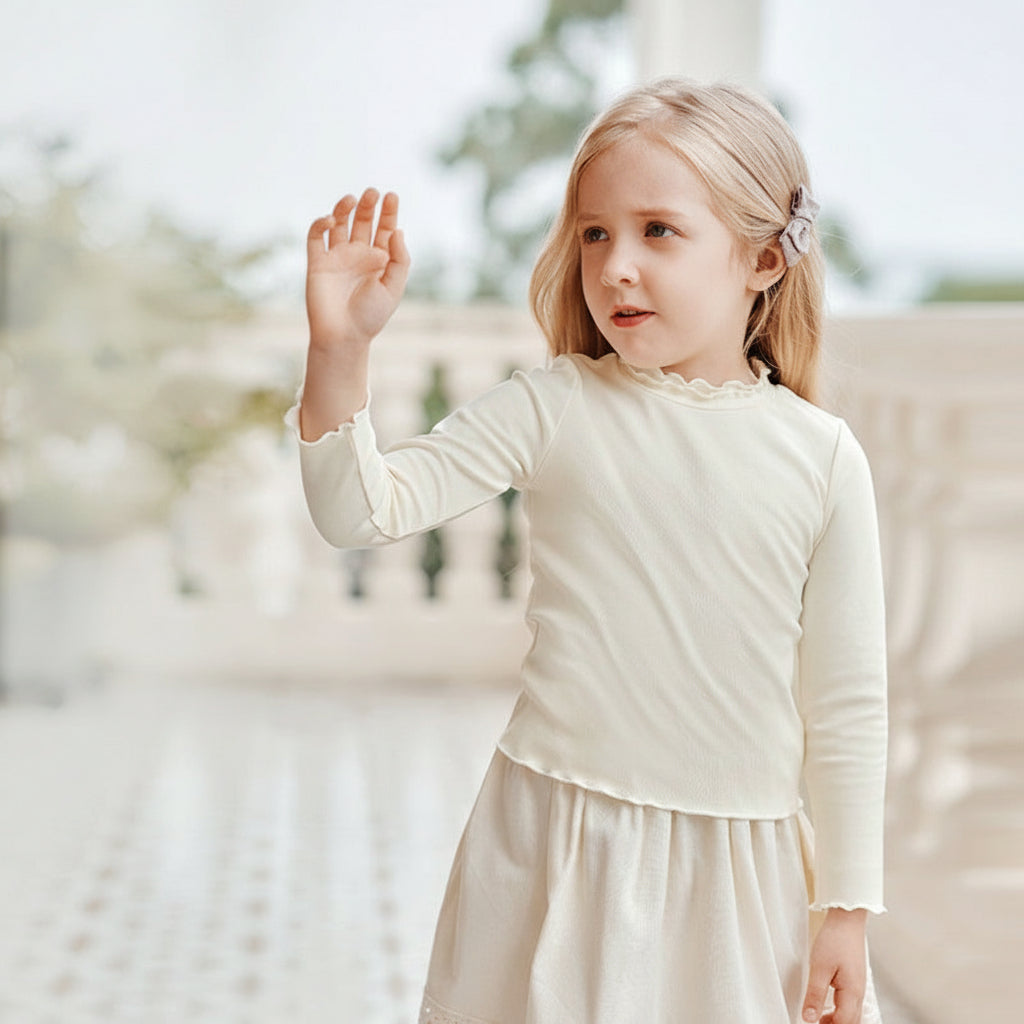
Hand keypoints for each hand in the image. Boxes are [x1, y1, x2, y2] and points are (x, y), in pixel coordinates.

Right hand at [305, 188, 410, 348]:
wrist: (343, 335)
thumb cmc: (371, 316)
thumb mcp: (394, 287)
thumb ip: (399, 259)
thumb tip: (397, 231)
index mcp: (379, 261)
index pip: (384, 229)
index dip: (388, 212)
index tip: (392, 196)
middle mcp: (358, 255)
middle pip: (363, 222)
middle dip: (368, 205)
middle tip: (373, 193)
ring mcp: (337, 257)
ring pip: (339, 224)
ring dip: (344, 208)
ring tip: (353, 199)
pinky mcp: (317, 262)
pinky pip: (316, 237)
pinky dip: (320, 224)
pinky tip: (330, 219)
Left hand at [801, 908, 866, 1023]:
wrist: (847, 919)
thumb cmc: (835, 940)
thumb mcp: (819, 967)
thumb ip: (815, 994)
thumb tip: (809, 1018)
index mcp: (852, 993)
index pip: (843, 1022)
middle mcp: (859, 992)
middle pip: (850, 1021)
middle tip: (815, 1021)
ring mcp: (858, 986)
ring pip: (851, 1013)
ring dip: (838, 1019)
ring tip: (818, 1015)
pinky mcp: (854, 979)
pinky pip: (850, 1002)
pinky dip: (840, 1009)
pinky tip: (827, 1004)